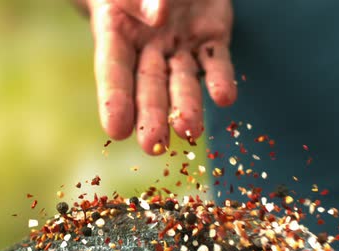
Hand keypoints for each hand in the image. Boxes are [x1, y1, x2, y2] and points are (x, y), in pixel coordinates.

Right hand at [87, 0, 236, 153]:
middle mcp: (147, 49)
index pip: (113, 71)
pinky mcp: (210, 41)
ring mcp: (179, 48)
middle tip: (152, 146)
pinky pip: (216, 63)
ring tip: (191, 132)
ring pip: (183, 82)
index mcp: (116, 34)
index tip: (116, 131)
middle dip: (152, 117)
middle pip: (149, 87)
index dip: (114, 101)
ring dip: (188, 107)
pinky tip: (225, 98)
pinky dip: (221, 80)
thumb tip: (157, 16)